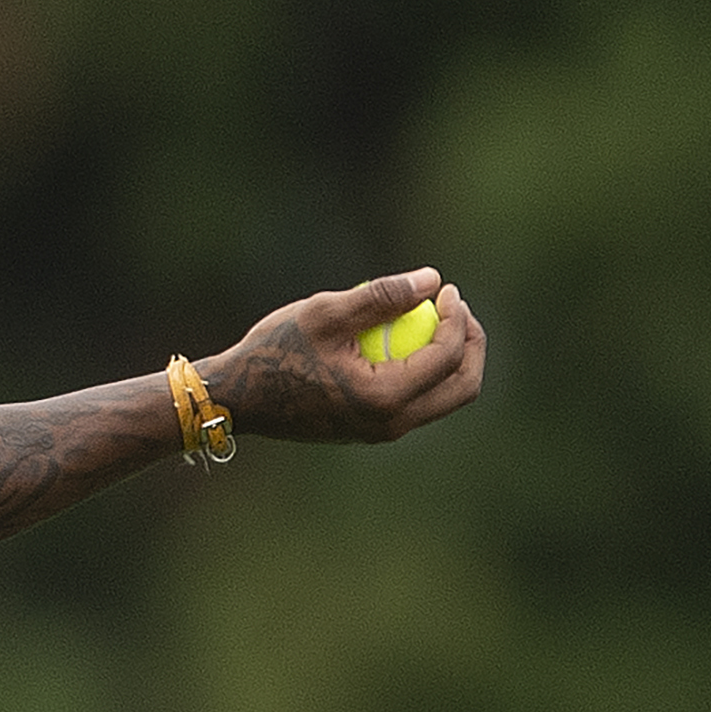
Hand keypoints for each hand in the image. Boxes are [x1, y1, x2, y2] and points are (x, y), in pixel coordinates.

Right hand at [199, 269, 485, 443]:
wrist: (239, 397)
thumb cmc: (275, 351)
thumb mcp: (325, 313)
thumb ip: (382, 296)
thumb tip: (433, 278)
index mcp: (385, 398)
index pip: (447, 356)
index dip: (456, 318)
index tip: (445, 289)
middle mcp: (392, 425)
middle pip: (462, 388)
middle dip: (471, 344)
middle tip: (458, 308)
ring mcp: (384, 433)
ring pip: (444, 399)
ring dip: (452, 358)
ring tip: (436, 318)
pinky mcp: (372, 430)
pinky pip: (418, 402)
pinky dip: (426, 371)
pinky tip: (406, 338)